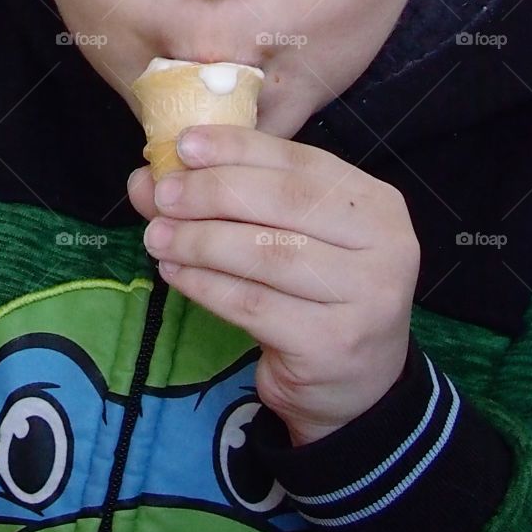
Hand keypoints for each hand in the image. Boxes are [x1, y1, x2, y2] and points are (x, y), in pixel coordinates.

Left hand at [127, 124, 419, 446]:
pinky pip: (252, 304)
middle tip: (163, 195)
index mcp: (376, 204)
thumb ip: (231, 200)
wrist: (357, 387)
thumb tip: (147, 178)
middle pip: (286, 202)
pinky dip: (206, 285)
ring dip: (201, 241)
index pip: (302, 162)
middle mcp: (384, 245)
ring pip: (266, 254)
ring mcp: (365, 296)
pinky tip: (176, 274)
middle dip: (214, 193)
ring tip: (158, 237)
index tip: (185, 144)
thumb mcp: (288, 236)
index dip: (240, 148)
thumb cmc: (318, 295)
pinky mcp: (332, 343)